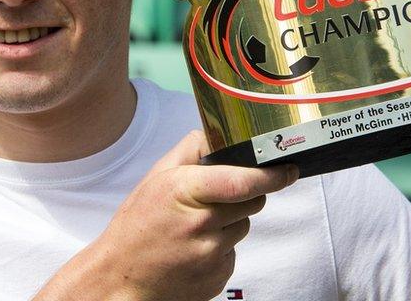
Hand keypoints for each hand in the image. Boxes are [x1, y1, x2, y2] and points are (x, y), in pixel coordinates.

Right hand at [38, 130, 298, 300]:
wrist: (122, 278)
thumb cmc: (137, 225)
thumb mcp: (156, 177)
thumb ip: (191, 150)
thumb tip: (221, 132)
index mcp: (186, 192)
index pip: (243, 181)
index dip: (271, 175)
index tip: (289, 169)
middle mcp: (202, 225)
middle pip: (253, 201)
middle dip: (245, 195)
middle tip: (217, 197)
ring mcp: (212, 255)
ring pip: (244, 227)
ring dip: (230, 222)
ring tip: (197, 227)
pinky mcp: (218, 278)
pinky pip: (234, 253)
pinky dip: (221, 248)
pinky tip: (195, 249)